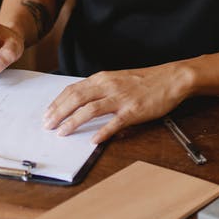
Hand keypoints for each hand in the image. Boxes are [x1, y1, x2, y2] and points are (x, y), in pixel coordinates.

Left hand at [43, 63, 191, 143]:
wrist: (171, 78)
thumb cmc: (145, 81)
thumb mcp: (118, 79)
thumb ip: (100, 88)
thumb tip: (80, 102)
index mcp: (103, 78)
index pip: (73, 89)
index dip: (57, 102)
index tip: (47, 114)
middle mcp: (109, 86)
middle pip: (76, 98)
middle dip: (58, 112)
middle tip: (48, 125)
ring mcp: (121, 98)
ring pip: (90, 109)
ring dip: (73, 122)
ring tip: (62, 132)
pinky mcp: (134, 110)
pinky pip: (115, 122)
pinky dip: (102, 131)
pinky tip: (93, 140)